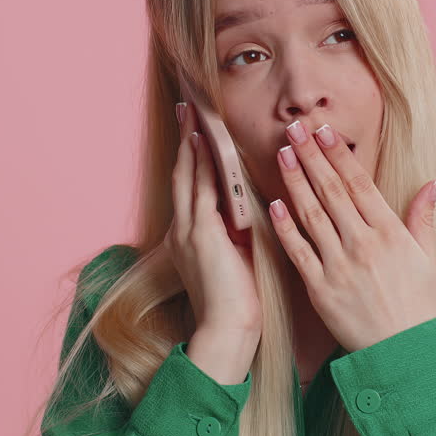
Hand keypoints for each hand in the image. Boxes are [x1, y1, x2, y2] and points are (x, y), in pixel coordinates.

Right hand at [164, 101, 262, 336]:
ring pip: (188, 175)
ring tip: (193, 113)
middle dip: (185, 139)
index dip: (192, 156)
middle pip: (182, 173)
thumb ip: (238, 230)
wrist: (228, 328)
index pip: (191, 187)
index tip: (195, 130)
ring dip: (191, 142)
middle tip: (187, 107)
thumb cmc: (239, 300)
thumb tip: (252, 207)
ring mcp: (188, 230)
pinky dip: (201, 163)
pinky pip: (200, 189)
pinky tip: (204, 141)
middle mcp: (183, 229)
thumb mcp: (237, 256)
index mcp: (190, 236)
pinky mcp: (200, 233)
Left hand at [269, 119, 435, 351]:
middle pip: (331, 191)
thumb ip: (423, 218)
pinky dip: (285, 227)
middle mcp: (363, 243)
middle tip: (293, 128)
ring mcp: (339, 265)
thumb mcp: (427, 258)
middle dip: (310, 156)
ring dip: (294, 181)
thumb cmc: (417, 305)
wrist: (403, 352)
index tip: (323, 130)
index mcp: (389, 232)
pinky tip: (273, 203)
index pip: (359, 184)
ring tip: (281, 153)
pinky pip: (298, 251)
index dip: (338, 155)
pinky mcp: (320, 288)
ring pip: (311, 215)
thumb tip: (434, 184)